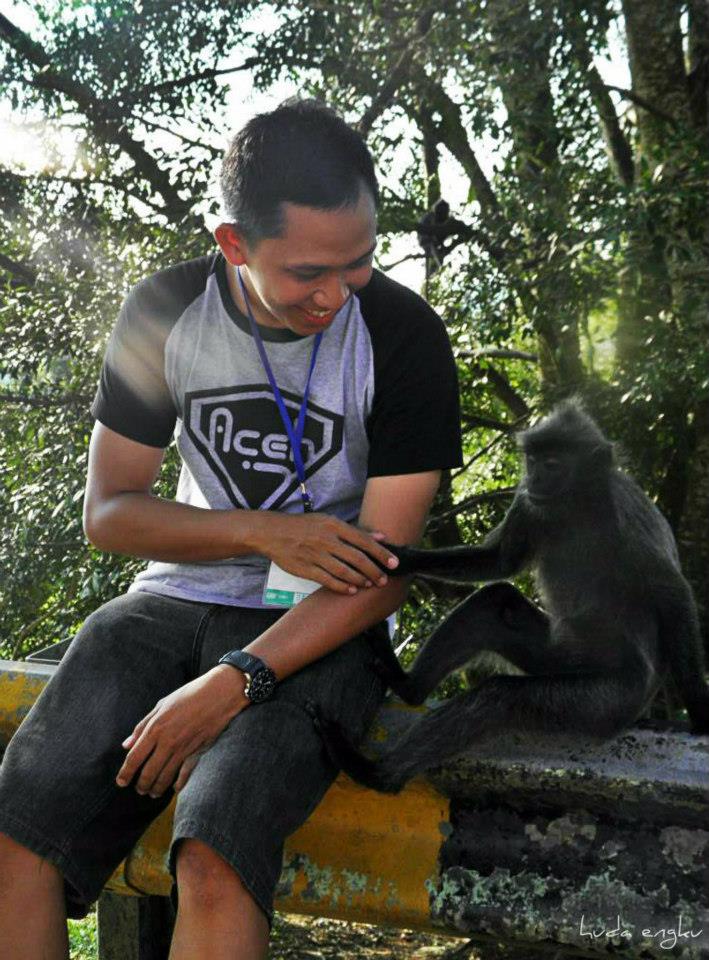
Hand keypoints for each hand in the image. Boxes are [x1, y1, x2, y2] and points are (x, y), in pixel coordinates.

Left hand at [116, 666, 247, 797]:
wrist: (220, 693)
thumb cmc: (190, 694)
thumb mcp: (162, 704)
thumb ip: (143, 725)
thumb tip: (126, 745)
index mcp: (156, 728)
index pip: (134, 757)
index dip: (125, 773)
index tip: (120, 782)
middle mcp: (168, 741)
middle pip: (148, 772)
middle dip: (141, 785)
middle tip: (139, 790)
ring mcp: (184, 748)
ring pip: (165, 777)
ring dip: (157, 788)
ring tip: (153, 793)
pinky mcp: (198, 751)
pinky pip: (186, 774)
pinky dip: (179, 784)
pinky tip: (174, 789)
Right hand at [251, 512, 398, 594]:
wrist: (272, 532)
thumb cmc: (304, 526)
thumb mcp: (327, 521)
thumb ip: (354, 531)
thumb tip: (380, 536)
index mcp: (333, 526)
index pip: (363, 540)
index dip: (381, 553)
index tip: (394, 562)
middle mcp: (326, 540)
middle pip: (357, 558)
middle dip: (374, 571)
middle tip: (384, 579)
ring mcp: (315, 555)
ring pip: (344, 571)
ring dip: (361, 580)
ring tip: (370, 584)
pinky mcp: (305, 569)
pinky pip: (328, 581)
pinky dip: (342, 587)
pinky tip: (352, 590)